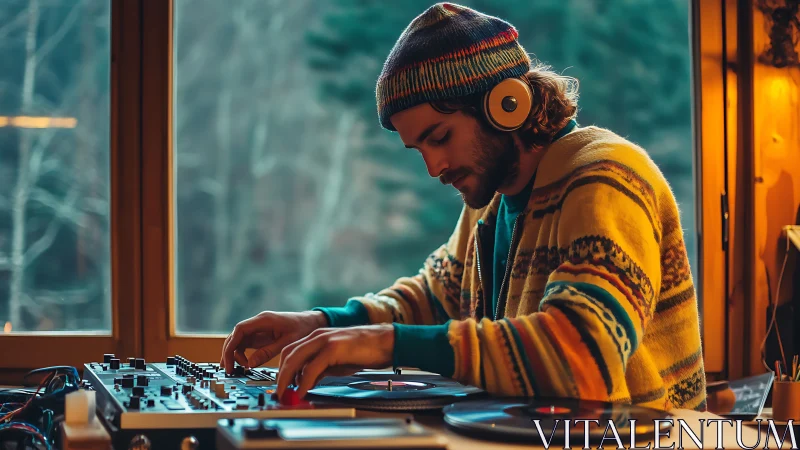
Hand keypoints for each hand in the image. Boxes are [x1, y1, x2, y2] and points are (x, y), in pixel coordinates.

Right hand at [220, 310, 327, 372]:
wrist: (312, 322)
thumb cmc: (302, 328)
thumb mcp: (287, 342)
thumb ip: (268, 352)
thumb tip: (250, 363)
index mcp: (264, 320)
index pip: (240, 330)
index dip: (231, 345)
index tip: (229, 361)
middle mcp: (258, 322)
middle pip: (235, 336)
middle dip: (229, 352)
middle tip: (228, 369)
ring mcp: (258, 329)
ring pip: (238, 340)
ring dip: (233, 354)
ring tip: (233, 369)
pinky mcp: (261, 335)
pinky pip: (246, 344)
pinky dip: (241, 354)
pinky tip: (243, 365)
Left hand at [276, 324, 394, 398]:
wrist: (385, 342)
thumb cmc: (364, 351)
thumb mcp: (337, 362)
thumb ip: (320, 369)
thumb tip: (306, 382)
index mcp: (317, 337)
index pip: (290, 351)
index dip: (282, 369)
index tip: (281, 385)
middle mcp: (317, 335)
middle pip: (288, 354)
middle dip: (280, 376)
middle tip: (279, 393)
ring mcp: (324, 339)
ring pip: (295, 359)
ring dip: (287, 379)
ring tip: (287, 394)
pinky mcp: (333, 347)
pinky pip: (311, 367)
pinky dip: (304, 381)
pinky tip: (303, 391)